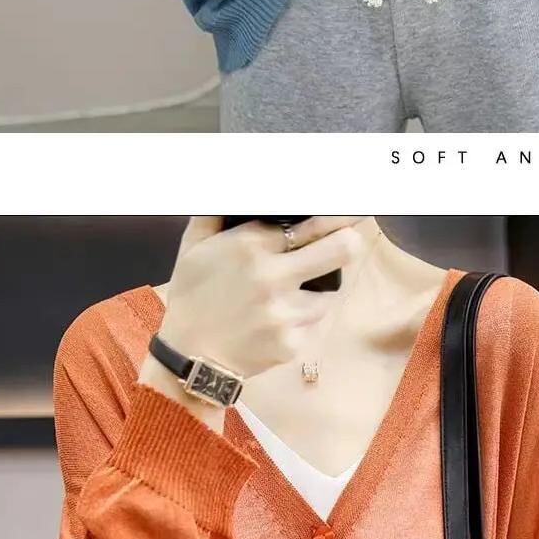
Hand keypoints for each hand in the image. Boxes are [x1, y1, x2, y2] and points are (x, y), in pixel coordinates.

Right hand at [155, 216, 359, 384]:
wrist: (186, 355)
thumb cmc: (192, 295)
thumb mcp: (195, 244)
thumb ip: (218, 211)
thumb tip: (235, 183)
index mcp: (252, 245)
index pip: (314, 222)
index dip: (337, 217)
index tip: (352, 213)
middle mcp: (273, 277)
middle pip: (343, 248)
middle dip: (349, 241)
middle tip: (348, 241)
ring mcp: (285, 313)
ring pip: (331, 293)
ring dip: (319, 290)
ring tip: (293, 293)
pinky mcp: (291, 344)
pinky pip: (314, 325)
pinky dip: (304, 321)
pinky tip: (279, 321)